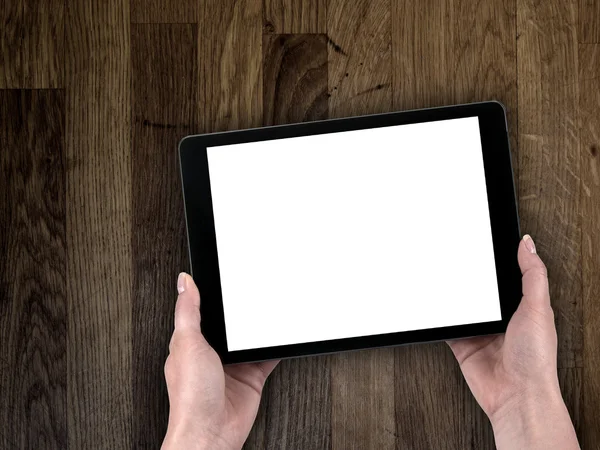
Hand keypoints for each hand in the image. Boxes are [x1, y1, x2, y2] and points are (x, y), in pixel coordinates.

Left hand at [162, 273, 278, 449]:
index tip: (224, 278)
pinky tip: (280, 338)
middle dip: (241, 312)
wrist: (211, 433)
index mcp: (191, 343)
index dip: (212, 296)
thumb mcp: (187, 343)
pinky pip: (267, 357)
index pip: (203, 312)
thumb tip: (184, 282)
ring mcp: (233, 366)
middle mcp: (212, 354)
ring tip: (270, 310)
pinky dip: (276, 348)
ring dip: (259, 329)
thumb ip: (188, 311)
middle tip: (254, 292)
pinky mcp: (252, 377)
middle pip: (230, 325)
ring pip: (250, 339)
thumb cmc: (190, 397)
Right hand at [448, 235, 578, 448]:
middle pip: (480, 289)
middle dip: (469, 277)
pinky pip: (447, 326)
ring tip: (441, 277)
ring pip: (461, 305)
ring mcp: (480, 331)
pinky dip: (440, 318)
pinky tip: (436, 308)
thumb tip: (527, 244)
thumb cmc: (535, 359)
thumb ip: (532, 275)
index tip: (487, 240)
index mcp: (522, 306)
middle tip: (456, 256)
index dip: (498, 259)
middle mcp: (501, 318)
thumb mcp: (538, 308)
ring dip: (453, 296)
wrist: (516, 395)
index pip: (508, 275)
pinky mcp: (462, 344)